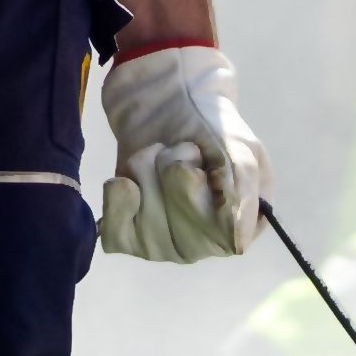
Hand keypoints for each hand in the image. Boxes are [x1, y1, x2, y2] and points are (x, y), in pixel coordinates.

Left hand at [98, 44, 270, 262]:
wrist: (166, 109)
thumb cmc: (212, 130)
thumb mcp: (240, 149)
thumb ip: (242, 191)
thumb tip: (237, 244)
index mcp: (237, 229)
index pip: (216, 236)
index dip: (194, 193)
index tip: (195, 162)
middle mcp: (200, 246)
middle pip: (177, 231)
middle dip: (170, 174)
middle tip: (178, 151)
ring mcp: (160, 246)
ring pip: (145, 227)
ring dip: (146, 176)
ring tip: (157, 157)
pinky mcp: (125, 238)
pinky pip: (113, 233)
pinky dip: (117, 197)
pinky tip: (126, 180)